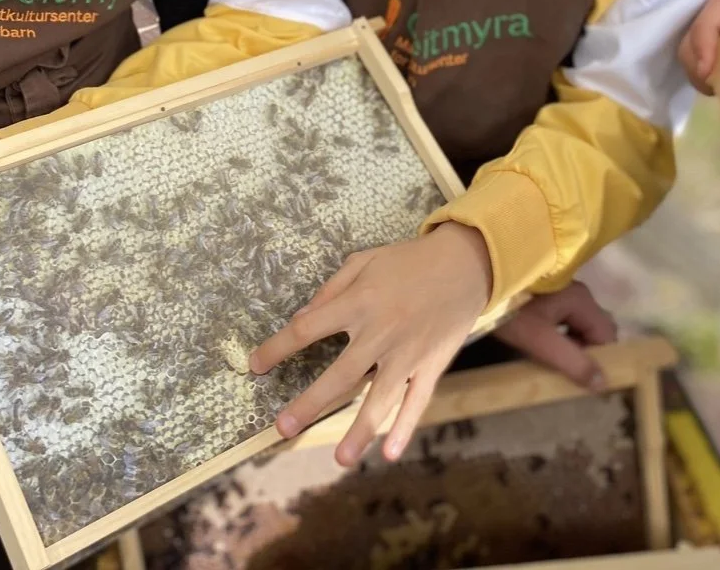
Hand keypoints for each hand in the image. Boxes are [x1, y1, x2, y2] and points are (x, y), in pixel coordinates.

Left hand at [249, 222, 492, 467]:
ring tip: (340, 459)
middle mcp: (381, 331)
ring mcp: (408, 353)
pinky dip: (404, 428)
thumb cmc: (407, 261)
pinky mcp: (432, 365)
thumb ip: (332, 290)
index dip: (278, 347)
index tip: (255, 366)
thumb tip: (301, 317)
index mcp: (360, 301)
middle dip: (310, 403)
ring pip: (380, 398)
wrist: (464, 264)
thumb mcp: (364, 261)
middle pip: (340, 374)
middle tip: (282, 427)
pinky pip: (416, 401)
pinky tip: (388, 452)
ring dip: (359, 430)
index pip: (309, 329)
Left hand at [495, 280, 616, 388]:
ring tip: (556, 361)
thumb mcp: (541, 340)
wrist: (479, 277)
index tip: (586, 378)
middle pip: (595, 328)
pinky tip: (544, 344)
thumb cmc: (511, 310)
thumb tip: (603, 383)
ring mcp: (562, 290)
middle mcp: (577, 292)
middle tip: (570, 370)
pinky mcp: (546, 293)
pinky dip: (562, 333)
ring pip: (580, 323)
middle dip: (588, 351)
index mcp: (581, 300)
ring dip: (574, 343)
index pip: (607, 335)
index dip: (601, 358)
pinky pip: (566, 317)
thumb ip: (573, 362)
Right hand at [679, 0, 719, 93]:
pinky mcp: (719, 54)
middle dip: (696, 66)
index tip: (707, 73)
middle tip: (712, 87)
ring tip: (717, 90)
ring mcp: (713, 38)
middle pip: (689, 44)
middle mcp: (712, 20)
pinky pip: (702, 68)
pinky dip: (706, 81)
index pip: (702, 27)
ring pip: (690, 58)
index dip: (701, 50)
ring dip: (698, 76)